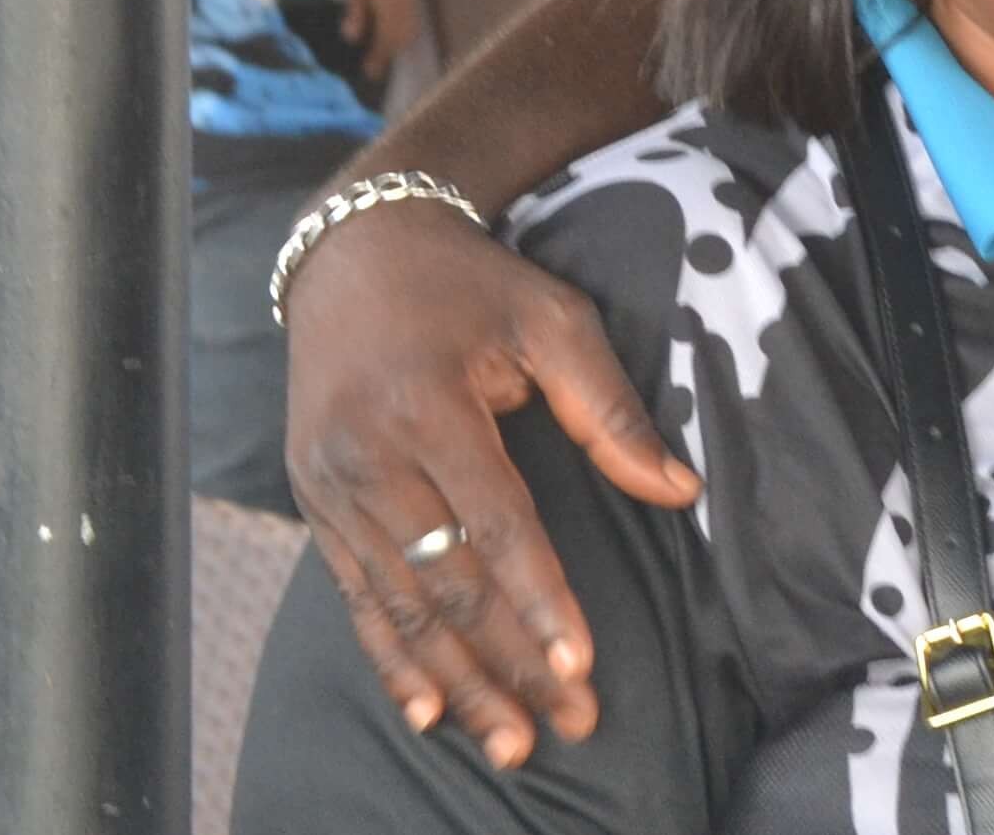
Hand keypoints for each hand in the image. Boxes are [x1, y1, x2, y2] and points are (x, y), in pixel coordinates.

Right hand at [281, 195, 700, 765]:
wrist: (354, 253)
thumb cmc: (472, 285)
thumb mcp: (553, 320)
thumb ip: (611, 408)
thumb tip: (679, 489)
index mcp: (427, 407)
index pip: (495, 524)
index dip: (539, 599)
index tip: (580, 663)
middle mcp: (366, 456)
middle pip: (445, 582)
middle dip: (507, 662)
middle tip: (563, 726)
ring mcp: (330, 487)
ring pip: (399, 605)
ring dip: (455, 680)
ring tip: (508, 741)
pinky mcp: (314, 505)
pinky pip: (356, 597)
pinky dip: (390, 658)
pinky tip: (425, 711)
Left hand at [343, 0, 434, 77]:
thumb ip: (355, 15)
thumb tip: (352, 39)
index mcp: (387, 12)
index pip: (384, 42)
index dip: (376, 60)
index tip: (368, 73)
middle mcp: (403, 13)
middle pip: (398, 43)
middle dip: (386, 57)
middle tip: (373, 71)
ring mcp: (411, 8)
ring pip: (407, 36)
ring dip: (396, 48)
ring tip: (382, 57)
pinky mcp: (413, 3)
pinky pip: (411, 26)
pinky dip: (402, 37)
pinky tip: (394, 38)